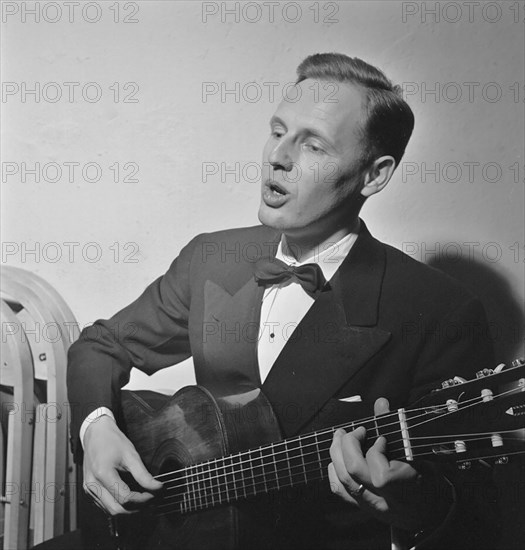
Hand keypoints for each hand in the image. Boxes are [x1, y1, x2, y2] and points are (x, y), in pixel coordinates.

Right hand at [83, 415, 162, 514]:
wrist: (95, 434)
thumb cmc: (113, 441)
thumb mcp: (131, 454)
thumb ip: (143, 474)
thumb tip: (158, 488)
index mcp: (102, 474)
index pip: (125, 498)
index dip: (143, 500)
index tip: (156, 495)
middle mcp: (92, 485)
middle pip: (117, 510)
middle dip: (137, 509)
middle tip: (153, 500)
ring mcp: (88, 489)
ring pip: (110, 510)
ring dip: (128, 509)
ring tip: (144, 500)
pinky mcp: (89, 490)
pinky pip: (105, 505)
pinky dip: (119, 505)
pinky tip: (132, 498)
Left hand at [328, 398, 436, 530]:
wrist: (431, 512)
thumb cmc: (428, 480)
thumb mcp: (418, 454)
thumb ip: (397, 427)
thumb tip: (381, 402)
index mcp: (404, 489)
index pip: (381, 475)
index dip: (376, 451)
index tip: (382, 439)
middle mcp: (385, 501)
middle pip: (354, 473)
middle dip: (348, 445)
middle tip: (353, 431)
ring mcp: (371, 506)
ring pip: (343, 481)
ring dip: (336, 453)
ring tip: (339, 437)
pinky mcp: (362, 508)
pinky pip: (340, 491)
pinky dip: (334, 471)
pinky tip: (337, 458)